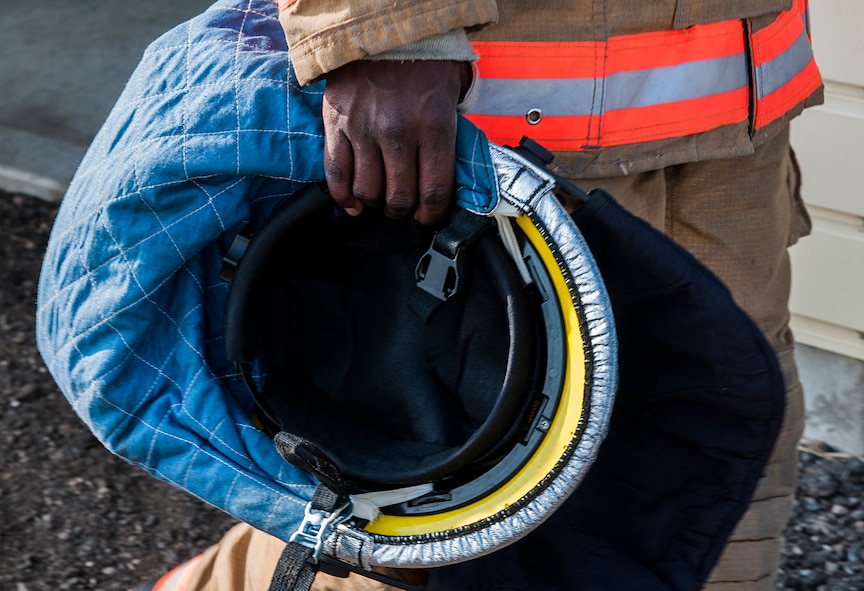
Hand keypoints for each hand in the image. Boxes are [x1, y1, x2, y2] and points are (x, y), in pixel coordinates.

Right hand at [322, 60, 469, 225]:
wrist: (384, 29)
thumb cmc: (423, 64)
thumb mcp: (452, 95)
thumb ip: (450, 136)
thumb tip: (447, 178)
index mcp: (434, 125)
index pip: (434, 192)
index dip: (431, 215)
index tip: (428, 218)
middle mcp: (399, 131)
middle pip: (399, 197)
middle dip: (402, 211)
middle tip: (402, 208)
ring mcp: (364, 130)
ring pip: (367, 192)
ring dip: (374, 204)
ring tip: (379, 200)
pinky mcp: (337, 124)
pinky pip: (336, 175)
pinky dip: (343, 197)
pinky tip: (353, 204)